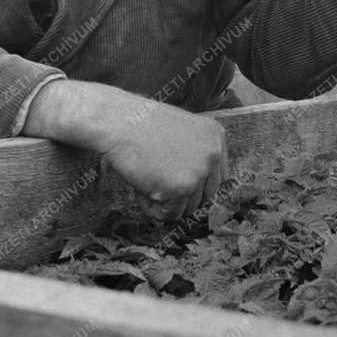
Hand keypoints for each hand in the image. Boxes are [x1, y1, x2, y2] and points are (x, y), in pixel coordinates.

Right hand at [100, 95, 227, 222]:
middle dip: (181, 196)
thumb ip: (194, 154)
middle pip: (206, 196)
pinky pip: (169, 214)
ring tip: (146, 180)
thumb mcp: (180, 131)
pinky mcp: (182, 188)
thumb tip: (196, 187)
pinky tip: (141, 188)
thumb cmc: (140, 124)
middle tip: (156, 183)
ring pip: (188, 208)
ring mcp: (200, 171)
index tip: (175, 182)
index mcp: (215, 136)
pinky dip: (152, 208)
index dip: (195, 184)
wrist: (119, 121)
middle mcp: (214, 153)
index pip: (217, 177)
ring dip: (165, 202)